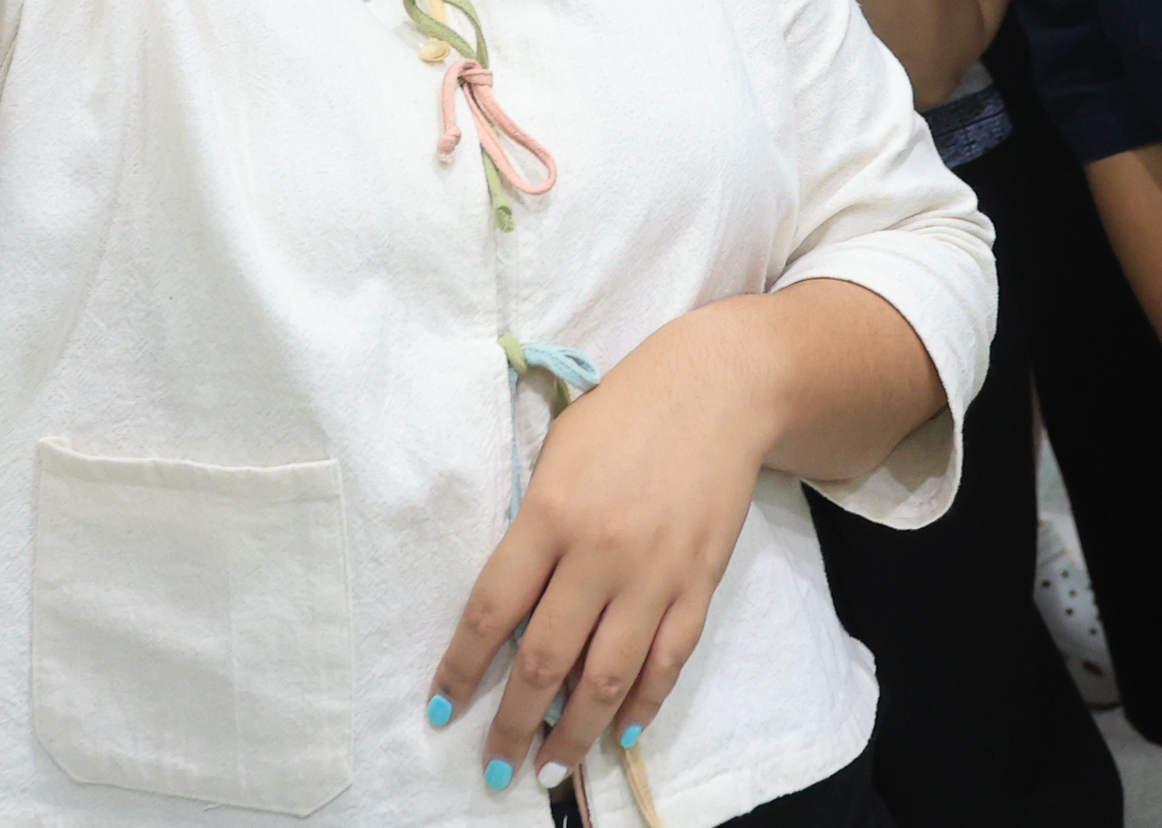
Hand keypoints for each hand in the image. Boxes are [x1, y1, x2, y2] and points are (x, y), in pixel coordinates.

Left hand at [428, 317, 773, 796]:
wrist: (719, 390)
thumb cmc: (623, 414)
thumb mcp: (557, 454)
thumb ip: (533, 528)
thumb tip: (511, 610)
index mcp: (551, 512)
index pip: (493, 608)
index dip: (462, 668)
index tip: (442, 709)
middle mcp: (600, 552)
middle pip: (545, 658)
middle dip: (514, 723)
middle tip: (494, 766)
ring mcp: (655, 574)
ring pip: (607, 677)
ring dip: (574, 733)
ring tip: (549, 770)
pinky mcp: (699, 584)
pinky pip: (666, 662)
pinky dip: (641, 704)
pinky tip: (618, 733)